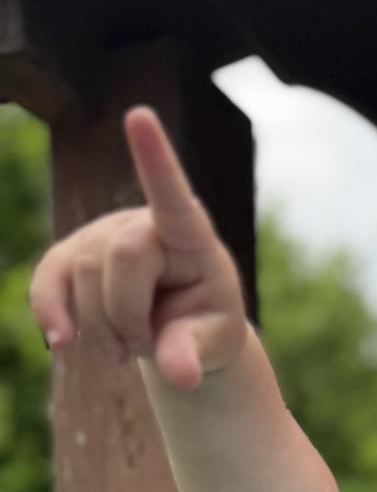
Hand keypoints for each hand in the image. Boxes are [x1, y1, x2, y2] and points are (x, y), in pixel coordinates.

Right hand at [28, 105, 247, 390]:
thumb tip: (180, 375)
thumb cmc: (205, 325)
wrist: (179, 330)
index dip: (155, 159)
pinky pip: (48, 282)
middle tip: (146, 345)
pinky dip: (51, 313)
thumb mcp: (213, 343)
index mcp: (191, 235)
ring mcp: (101, 236)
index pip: (172, 196)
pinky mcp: (71, 258)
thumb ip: (194, 354)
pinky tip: (61, 342)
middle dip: (130, 316)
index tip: (139, 116)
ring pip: (85, 277)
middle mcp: (141, 223)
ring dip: (104, 330)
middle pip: (120, 258)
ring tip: (129, 345)